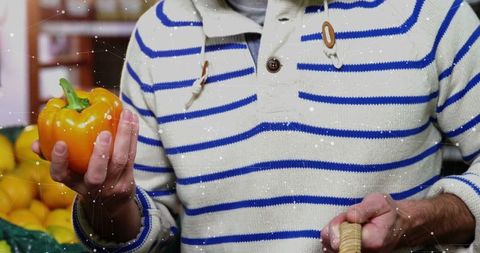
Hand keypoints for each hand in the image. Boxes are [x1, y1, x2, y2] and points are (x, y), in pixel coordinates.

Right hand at [32, 109, 141, 240]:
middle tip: (103, 134)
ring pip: (120, 161)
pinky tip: (133, 118)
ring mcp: (112, 185)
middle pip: (97, 175)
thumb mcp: (68, 172)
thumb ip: (53, 156)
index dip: (59, 161)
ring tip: (125, 114)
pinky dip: (133, 135)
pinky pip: (132, 156)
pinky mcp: (128, 180)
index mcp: (73, 182)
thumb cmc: (84, 177)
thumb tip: (35, 143)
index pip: (61, 175)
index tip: (60, 143)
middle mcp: (93, 187)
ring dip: (124, 136)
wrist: (111, 203)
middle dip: (100, 154)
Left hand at [321, 193, 408, 252]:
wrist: (400, 224)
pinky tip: (344, 230)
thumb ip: (361, 210)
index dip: (337, 225)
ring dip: (334, 233)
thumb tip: (349, 217)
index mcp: (372, 241)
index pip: (342, 239)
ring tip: (348, 224)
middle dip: (334, 228)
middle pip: (333, 245)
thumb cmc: (387, 212)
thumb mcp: (378, 202)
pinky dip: (335, 238)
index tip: (346, 216)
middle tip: (347, 218)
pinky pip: (335, 249)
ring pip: (331, 247)